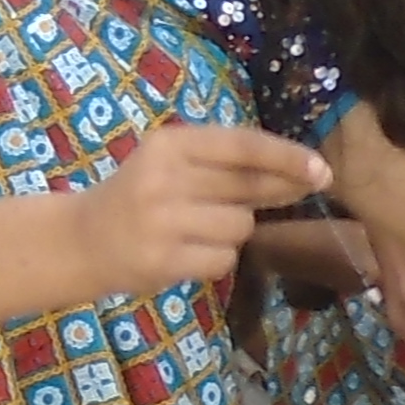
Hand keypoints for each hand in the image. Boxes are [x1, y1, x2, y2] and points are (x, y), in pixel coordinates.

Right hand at [76, 123, 326, 300]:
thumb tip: (302, 175)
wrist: (81, 241)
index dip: (288, 157)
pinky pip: (224, 260)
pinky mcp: (162, 260)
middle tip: (291, 193)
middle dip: (274, 194)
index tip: (322, 170)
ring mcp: (161, 221)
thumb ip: (229, 166)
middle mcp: (163, 177)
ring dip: (232, 232)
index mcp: (169, 143)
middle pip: (248, 188)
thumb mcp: (174, 164)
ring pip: (240, 227)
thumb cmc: (140, 196)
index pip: (243, 145)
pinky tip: (187, 253)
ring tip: (197, 230)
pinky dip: (216, 259)